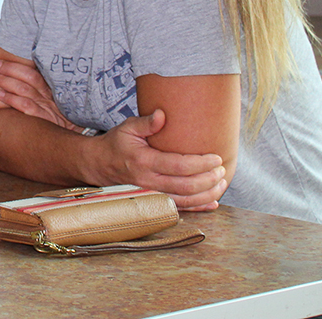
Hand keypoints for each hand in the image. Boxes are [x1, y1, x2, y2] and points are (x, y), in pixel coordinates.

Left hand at [0, 54, 78, 131]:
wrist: (75, 146)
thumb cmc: (61, 127)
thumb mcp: (55, 108)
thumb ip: (40, 96)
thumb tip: (20, 85)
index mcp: (52, 92)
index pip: (34, 73)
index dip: (16, 66)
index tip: (0, 63)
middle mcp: (50, 98)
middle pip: (29, 77)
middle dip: (9, 69)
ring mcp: (48, 108)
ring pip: (24, 89)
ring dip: (6, 81)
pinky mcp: (45, 120)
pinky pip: (27, 106)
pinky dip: (12, 98)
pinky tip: (0, 95)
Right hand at [91, 110, 227, 210]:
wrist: (100, 164)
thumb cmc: (117, 144)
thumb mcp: (127, 127)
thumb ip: (146, 122)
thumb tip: (162, 114)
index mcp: (143, 161)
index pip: (178, 166)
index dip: (200, 164)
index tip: (216, 158)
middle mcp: (148, 181)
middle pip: (185, 187)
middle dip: (208, 180)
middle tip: (222, 170)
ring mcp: (151, 194)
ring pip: (185, 201)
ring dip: (207, 194)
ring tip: (221, 183)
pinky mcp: (154, 200)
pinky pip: (179, 208)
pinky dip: (198, 207)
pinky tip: (212, 202)